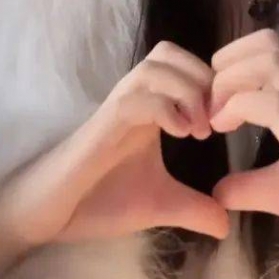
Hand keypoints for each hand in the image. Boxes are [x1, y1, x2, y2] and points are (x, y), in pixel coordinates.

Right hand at [0, 41, 229, 268]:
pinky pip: (135, 99)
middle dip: (202, 77)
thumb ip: (193, 208)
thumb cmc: (100, 201)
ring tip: (198, 131)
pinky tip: (180, 135)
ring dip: (187, 91)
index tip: (225, 119)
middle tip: (215, 119)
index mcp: (148, 108)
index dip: (210, 80)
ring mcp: (115, 109)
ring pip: (154, 67)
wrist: (51, 215)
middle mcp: (132, 100)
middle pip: (168, 52)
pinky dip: (166, 109)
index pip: (181, 63)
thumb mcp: (160, 205)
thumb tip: (226, 226)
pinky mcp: (102, 127)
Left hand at [208, 29, 278, 278]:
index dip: (230, 65)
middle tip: (208, 104)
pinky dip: (238, 106)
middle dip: (225, 62)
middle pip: (265, 42)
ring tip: (216, 116)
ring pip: (269, 58)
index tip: (211, 103)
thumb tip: (217, 192)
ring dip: (230, 79)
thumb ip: (248, 185)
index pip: (266, 52)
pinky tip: (224, 130)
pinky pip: (272, 101)